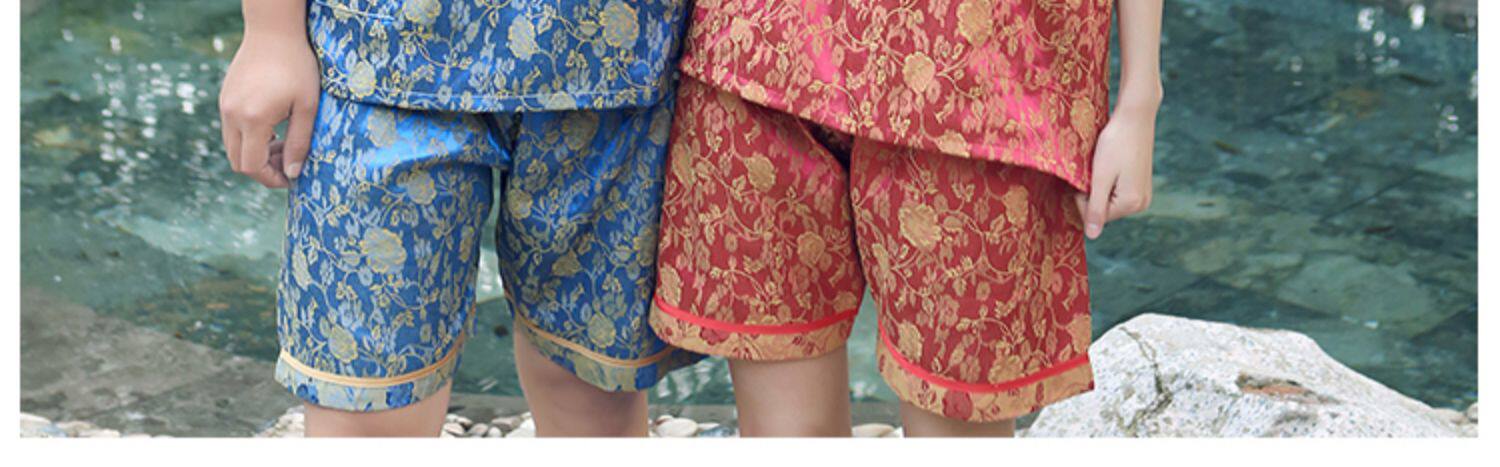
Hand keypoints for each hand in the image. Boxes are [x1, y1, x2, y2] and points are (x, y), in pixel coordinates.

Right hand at [218, 32, 319, 187]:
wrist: (273, 31)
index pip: (252, 166)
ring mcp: (224, 106)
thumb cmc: (297, 67)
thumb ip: (299, 143)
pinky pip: (231, 130)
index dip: (271, 179)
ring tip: (282, 143)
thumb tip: (292, 174)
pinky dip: (248, 138)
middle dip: (263, 169)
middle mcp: (232, 115)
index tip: (290, 178)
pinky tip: (272, 127)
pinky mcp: (224, 98)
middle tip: (288, 161)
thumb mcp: (306, 107)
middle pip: (238, 161)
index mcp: (253, 119)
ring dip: (255, 153)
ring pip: (232, 147)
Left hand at [1074, 104, 1157, 238]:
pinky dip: (1108, 181)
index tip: (1085, 176)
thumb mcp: (1100, 177)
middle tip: (1095, 169)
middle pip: (1103, 211)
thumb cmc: (1115, 144)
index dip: (1081, 197)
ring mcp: (1144, 194)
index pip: (1094, 216)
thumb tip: (1092, 236)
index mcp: (1132, 204)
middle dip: (1092, 193)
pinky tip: (1111, 165)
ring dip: (1099, 187)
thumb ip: (1095, 208)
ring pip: (1108, 201)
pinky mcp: (1142, 184)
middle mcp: (1142, 204)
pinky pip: (1117, 192)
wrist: (1135, 117)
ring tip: (1104, 166)